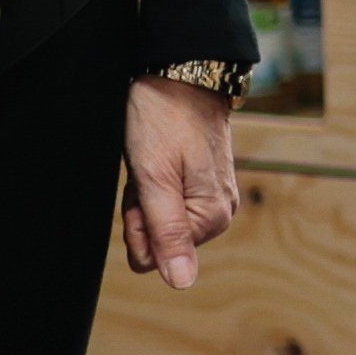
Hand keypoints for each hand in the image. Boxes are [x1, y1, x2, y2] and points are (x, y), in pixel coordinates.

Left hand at [121, 78, 240, 287]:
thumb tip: (181, 283)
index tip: (145, 185)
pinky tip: (159, 159)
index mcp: (212, 217)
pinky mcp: (205, 183)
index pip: (149, 258)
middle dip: (140, 211)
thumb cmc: (163, 119)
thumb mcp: (154, 178)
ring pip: (157, 222)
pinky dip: (153, 184)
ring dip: (145, 195)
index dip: (135, 223)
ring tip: (154, 160)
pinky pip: (165, 203)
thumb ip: (166, 233)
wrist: (181, 70)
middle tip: (147, 170)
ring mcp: (213, 196)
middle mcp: (220, 212)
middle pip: (155, 243)